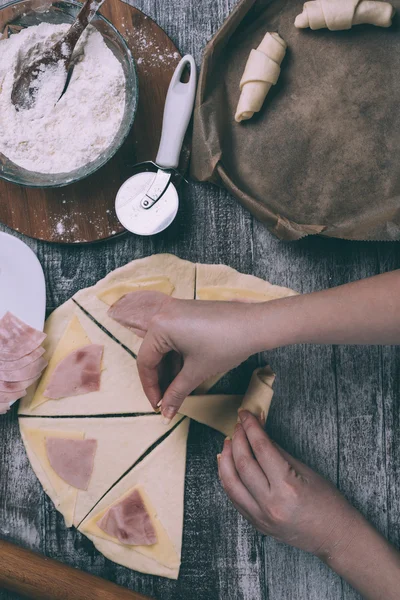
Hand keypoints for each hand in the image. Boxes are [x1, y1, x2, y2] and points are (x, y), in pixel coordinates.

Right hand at [113, 292, 260, 420]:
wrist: (256, 325)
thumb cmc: (226, 344)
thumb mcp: (197, 372)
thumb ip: (176, 393)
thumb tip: (164, 413)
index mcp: (159, 326)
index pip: (144, 362)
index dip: (150, 388)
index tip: (158, 406)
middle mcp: (163, 314)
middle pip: (152, 354)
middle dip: (160, 380)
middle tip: (167, 402)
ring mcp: (176, 312)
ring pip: (164, 347)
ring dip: (169, 370)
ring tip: (177, 392)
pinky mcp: (188, 313)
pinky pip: (174, 338)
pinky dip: (177, 357)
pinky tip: (184, 375)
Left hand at [218, 410, 359, 557]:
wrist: (336, 537)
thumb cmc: (328, 502)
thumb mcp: (306, 471)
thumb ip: (278, 452)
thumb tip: (259, 432)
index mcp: (287, 487)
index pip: (261, 449)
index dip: (251, 427)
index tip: (245, 414)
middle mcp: (270, 504)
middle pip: (243, 464)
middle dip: (238, 439)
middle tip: (238, 425)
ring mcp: (261, 517)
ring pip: (231, 482)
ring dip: (226, 458)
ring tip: (229, 441)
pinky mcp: (256, 524)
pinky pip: (234, 497)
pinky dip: (228, 478)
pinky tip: (227, 464)